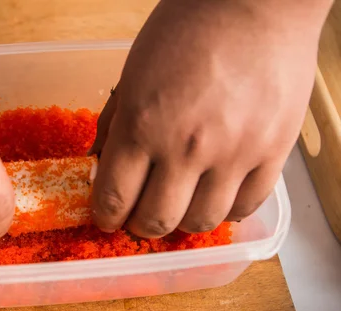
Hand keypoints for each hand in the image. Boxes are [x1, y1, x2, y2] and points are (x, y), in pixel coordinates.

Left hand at [90, 0, 331, 236]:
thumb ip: (114, 125)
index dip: (106, 217)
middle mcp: (185, 148)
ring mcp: (233, 154)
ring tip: (179, 206)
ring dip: (181, 223)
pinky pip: (245, 207)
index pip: (114, 198)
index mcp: (142, 125)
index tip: (107, 218)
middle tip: (139, 217)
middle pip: (155, 221)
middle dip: (139, 226)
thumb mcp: (132, 73)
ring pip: (200, 223)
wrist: (255, 2)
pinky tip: (215, 196)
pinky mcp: (272, 153)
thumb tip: (100, 167)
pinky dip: (224, 211)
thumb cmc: (187, 30)